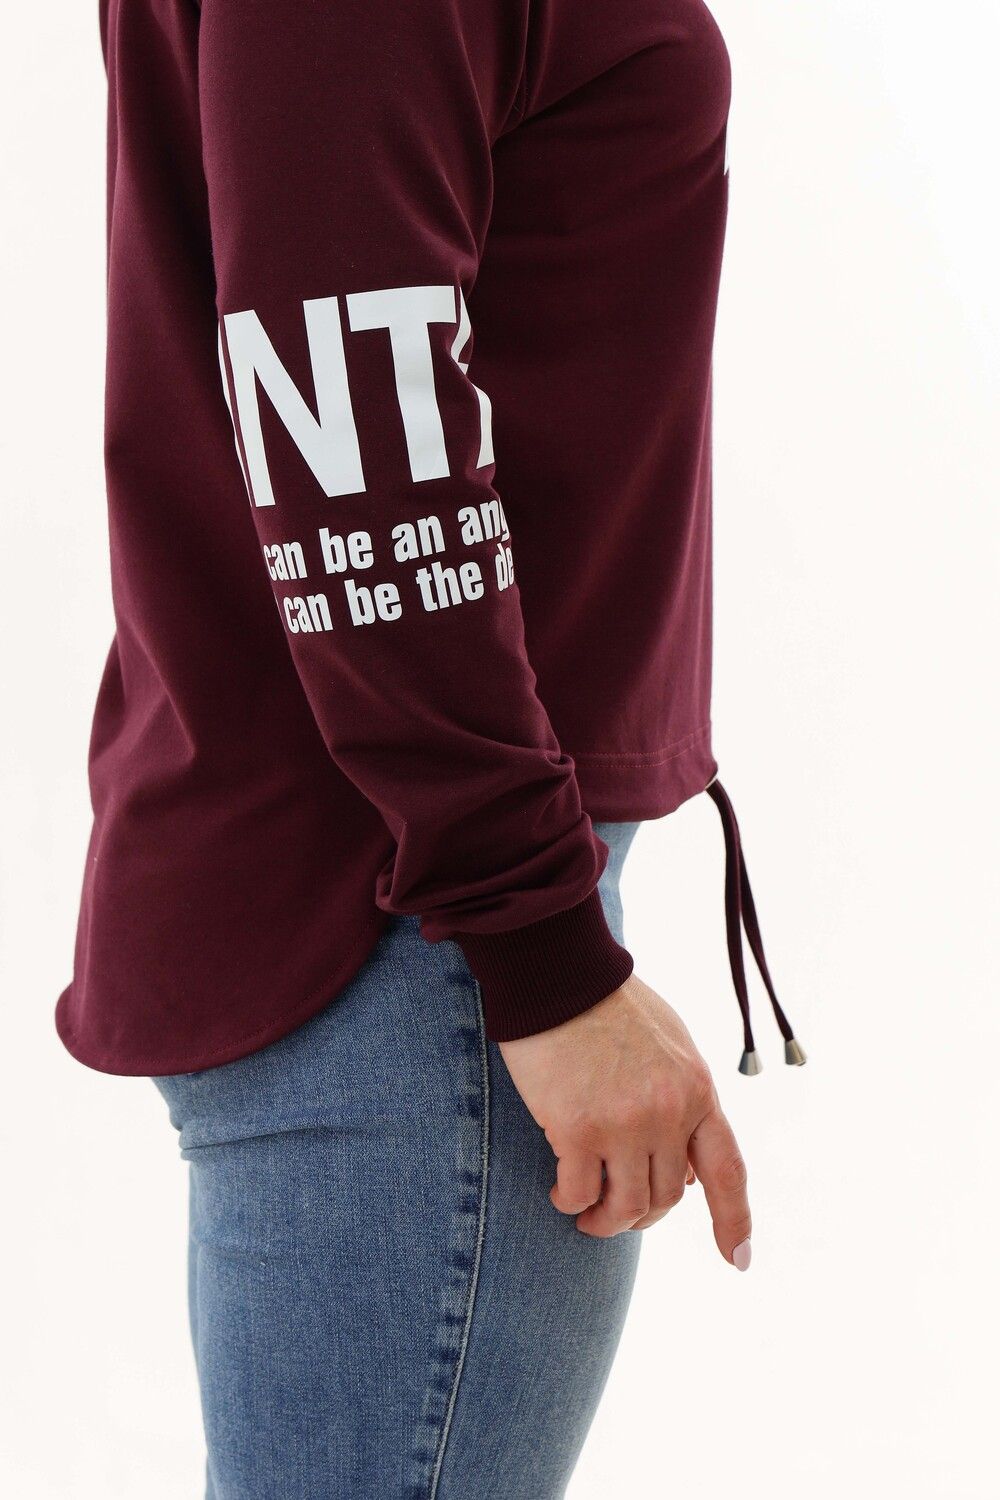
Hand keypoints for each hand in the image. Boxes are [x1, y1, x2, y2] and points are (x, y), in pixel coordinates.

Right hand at [498, 973, 751, 1267]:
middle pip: (667, 1198)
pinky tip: (559, 1190)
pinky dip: (569, 1202)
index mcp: (697, 1090)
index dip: (734, 1220)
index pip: (727, 1170)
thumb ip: (684, 1101)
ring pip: (625, 1207)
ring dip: (605, 1221)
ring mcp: (625, 1124)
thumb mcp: (670, 1046)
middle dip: (642, 1217)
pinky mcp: (578, 1129)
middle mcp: (668, 1113)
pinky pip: (579, 1194)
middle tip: (614, 1215)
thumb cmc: (609, 1005)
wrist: (559, 975)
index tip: (738, 1259)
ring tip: (585, 1214)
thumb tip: (686, 1169)